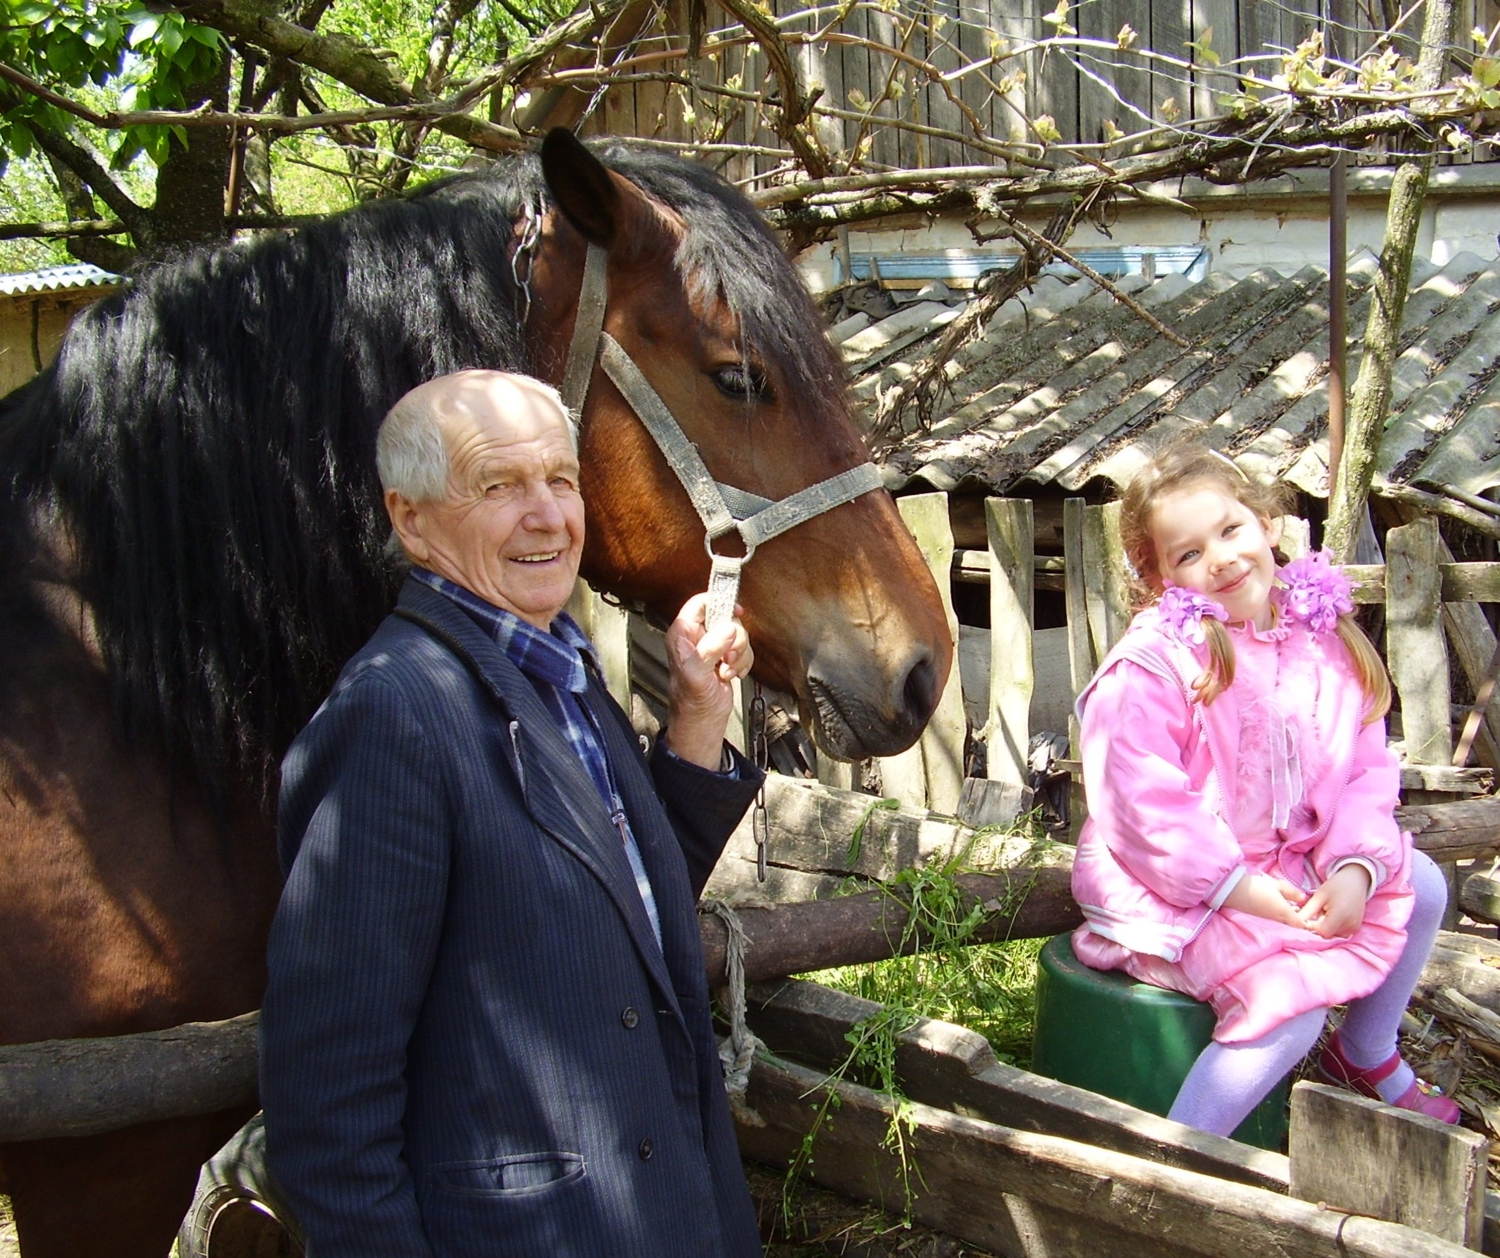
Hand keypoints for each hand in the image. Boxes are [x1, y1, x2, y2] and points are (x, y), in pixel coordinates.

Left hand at [659, 593, 753, 769]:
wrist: (702, 722)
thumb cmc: (690, 702)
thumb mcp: (696, 674)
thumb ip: (709, 649)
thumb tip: (727, 628)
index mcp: (682, 634)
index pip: (700, 603)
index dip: (719, 602)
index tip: (736, 612)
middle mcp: (697, 637)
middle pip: (726, 618)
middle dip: (734, 639)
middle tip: (726, 657)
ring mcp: (713, 647)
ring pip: (738, 634)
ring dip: (739, 654)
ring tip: (726, 670)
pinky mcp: (725, 657)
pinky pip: (744, 650)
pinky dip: (743, 662)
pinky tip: (732, 674)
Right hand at [1220, 873, 1311, 929]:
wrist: (1234, 891)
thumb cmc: (1257, 887)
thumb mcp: (1277, 885)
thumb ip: (1292, 893)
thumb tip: (1303, 899)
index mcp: (1285, 913)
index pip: (1302, 925)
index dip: (1311, 925)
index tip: (1317, 919)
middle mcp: (1279, 920)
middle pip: (1295, 926)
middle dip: (1303, 922)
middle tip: (1310, 914)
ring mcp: (1270, 920)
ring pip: (1287, 923)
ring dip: (1293, 919)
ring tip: (1298, 910)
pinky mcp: (1263, 918)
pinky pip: (1279, 921)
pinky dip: (1284, 917)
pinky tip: (1285, 908)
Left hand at [1297, 864, 1370, 937]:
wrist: (1356, 882)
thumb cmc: (1335, 886)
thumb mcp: (1319, 896)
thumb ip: (1307, 911)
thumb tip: (1296, 923)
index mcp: (1341, 914)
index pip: (1322, 931)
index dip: (1312, 926)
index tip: (1307, 917)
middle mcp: (1351, 925)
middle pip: (1327, 934)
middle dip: (1318, 926)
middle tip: (1318, 911)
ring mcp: (1354, 928)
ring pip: (1332, 935)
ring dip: (1325, 927)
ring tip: (1326, 912)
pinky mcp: (1356, 929)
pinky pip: (1339, 934)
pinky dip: (1332, 928)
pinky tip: (1332, 916)